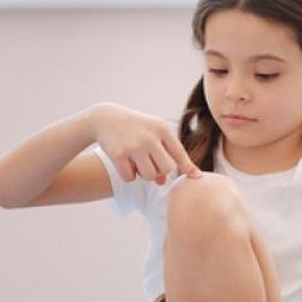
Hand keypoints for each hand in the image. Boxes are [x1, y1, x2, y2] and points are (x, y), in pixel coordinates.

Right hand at [87, 103, 201, 184]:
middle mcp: (150, 137)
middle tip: (150, 165)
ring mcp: (134, 145)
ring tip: (137, 164)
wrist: (105, 118)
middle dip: (159, 172)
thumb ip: (162, 155)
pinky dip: (128, 176)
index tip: (196, 177)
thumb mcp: (152, 134)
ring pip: (149, 176)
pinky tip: (124, 164)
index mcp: (162, 129)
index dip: (188, 168)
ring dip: (143, 175)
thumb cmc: (135, 128)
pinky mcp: (118, 154)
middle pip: (166, 169)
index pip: (180, 154)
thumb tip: (162, 183)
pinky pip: (130, 178)